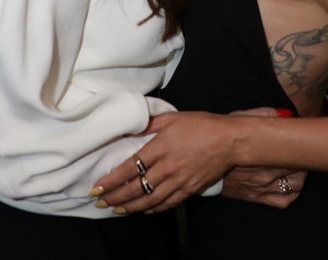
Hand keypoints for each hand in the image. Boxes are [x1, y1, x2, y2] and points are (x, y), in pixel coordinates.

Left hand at [92, 111, 244, 214]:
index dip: (110, 181)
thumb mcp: (171, 118)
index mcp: (159, 148)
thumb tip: (129, 126)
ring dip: (130, 207)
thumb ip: (148, 124)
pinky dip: (153, 209)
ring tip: (116, 209)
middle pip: (135, 188)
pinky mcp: (190, 189)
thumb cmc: (200, 125)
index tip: (97, 187)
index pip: (128, 169)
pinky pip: (168, 203)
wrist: (230, 140)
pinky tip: (143, 210)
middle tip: (100, 202)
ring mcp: (179, 181)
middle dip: (115, 197)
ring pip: (150, 200)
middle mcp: (166, 168)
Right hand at [220, 107, 303, 207]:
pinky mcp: (257, 198)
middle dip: (300, 162)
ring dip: (298, 178)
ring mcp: (263, 188)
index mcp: (263, 155)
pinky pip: (285, 200)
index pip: (294, 154)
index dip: (301, 148)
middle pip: (299, 170)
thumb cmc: (222, 140)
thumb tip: (285, 113)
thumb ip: (262, 114)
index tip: (300, 143)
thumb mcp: (237, 120)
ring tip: (293, 170)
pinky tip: (287, 185)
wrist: (204, 164)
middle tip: (297, 155)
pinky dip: (291, 193)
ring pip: (296, 186)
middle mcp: (266, 175)